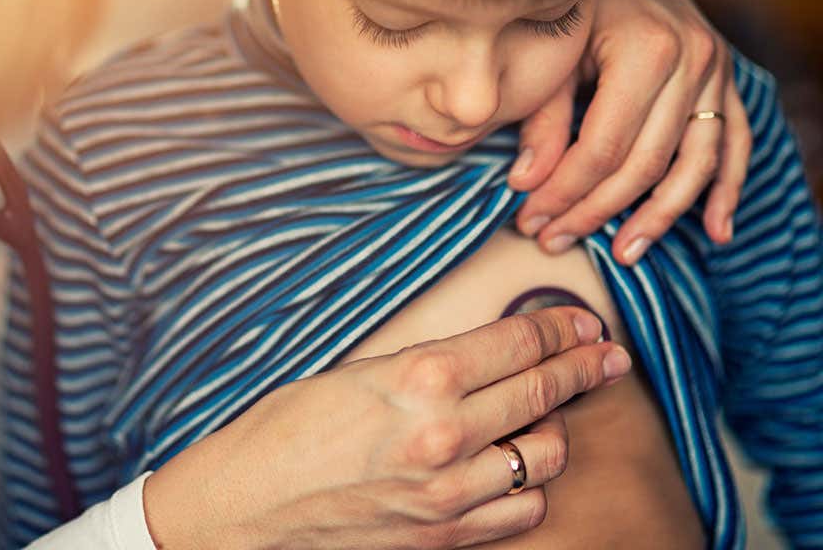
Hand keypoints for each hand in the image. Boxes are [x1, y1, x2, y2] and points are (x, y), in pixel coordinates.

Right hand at [142, 307, 630, 549]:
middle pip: (544, 392)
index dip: (563, 329)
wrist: (246, 508)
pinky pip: (523, 510)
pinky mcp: (447, 538)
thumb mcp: (358, 373)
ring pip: (548, 456)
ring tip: (549, 413)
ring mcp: (451, 494)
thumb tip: (487, 357)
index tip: (584, 324)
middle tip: (605, 355)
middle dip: (584, 367)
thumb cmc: (285, 432)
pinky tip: (514, 466)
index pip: (520, 344)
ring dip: (557, 428)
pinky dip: (530, 485)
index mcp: (418, 379)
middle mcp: (445, 435)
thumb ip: (428, 367)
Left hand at [509, 0, 751, 264]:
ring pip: (695, 163)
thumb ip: (541, 118)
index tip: (530, 219)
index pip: (604, 149)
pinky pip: (733, 142)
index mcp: (646, 49)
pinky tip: (715, 230)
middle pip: (647, 164)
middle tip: (555, 241)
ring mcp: (716, 69)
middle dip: (597, 211)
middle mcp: (692, 59)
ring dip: (661, 217)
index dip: (565, 193)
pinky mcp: (724, 76)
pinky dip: (725, 188)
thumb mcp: (549, 48)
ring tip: (624, 253)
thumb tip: (524, 184)